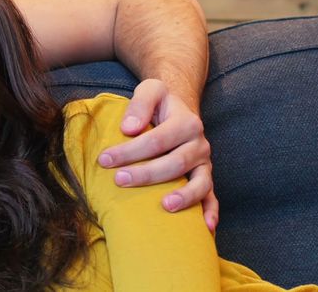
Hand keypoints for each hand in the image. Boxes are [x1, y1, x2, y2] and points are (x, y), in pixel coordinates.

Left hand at [96, 79, 218, 230]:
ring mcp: (205, 164)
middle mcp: (200, 144)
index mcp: (187, 122)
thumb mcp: (150, 90)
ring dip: (184, 196)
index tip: (104, 160)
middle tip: (120, 180)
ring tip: (165, 206)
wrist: (180, 109)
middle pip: (174, 163)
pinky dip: (211, 212)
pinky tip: (205, 227)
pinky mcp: (206, 178)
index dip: (129, 151)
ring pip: (199, 183)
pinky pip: (212, 197)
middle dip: (146, 174)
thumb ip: (140, 104)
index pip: (156, 140)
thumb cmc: (161, 103)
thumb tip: (129, 129)